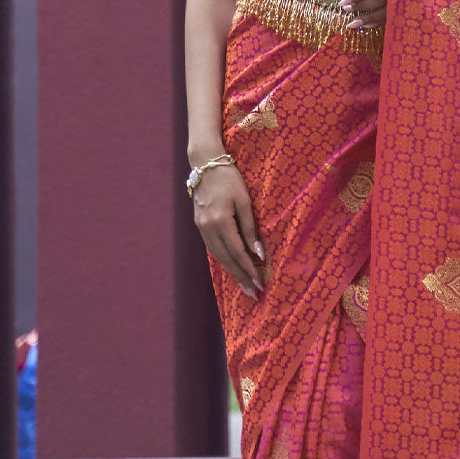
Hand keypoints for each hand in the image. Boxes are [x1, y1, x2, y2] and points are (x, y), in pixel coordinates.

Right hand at [191, 163, 264, 299]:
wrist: (205, 164)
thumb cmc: (230, 178)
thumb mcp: (245, 201)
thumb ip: (250, 228)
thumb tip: (258, 253)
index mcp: (220, 222)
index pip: (238, 253)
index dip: (249, 270)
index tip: (259, 284)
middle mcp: (208, 228)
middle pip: (226, 260)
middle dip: (241, 278)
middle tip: (253, 294)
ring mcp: (201, 228)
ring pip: (218, 256)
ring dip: (232, 273)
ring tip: (244, 286)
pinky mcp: (199, 225)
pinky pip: (212, 248)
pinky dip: (223, 260)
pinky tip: (232, 268)